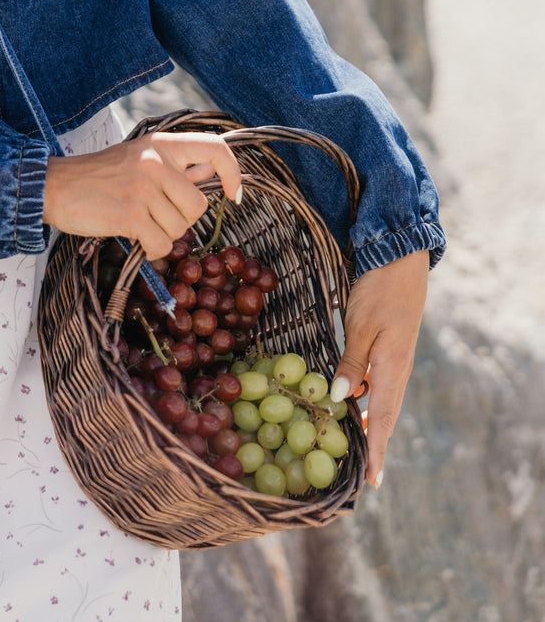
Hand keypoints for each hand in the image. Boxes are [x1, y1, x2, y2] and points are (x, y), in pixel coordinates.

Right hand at [42, 130, 242, 259]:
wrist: (56, 186)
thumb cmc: (101, 175)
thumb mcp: (141, 157)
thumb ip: (178, 165)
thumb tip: (214, 173)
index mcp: (161, 143)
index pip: (215, 148)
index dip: (232, 173)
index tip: (232, 195)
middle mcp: (155, 161)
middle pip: (198, 206)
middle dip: (182, 219)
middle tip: (155, 214)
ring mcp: (143, 188)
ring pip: (180, 229)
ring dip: (163, 235)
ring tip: (139, 222)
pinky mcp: (130, 215)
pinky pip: (161, 245)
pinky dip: (152, 250)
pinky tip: (135, 237)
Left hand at [331, 249, 429, 487]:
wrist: (401, 260)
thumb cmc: (380, 291)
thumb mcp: (362, 325)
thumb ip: (352, 362)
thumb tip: (341, 400)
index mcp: (392, 370)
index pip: (382, 421)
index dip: (376, 452)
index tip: (372, 483)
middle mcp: (396, 371)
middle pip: (384, 417)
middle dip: (373, 445)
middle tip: (360, 473)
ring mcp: (394, 360)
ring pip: (381, 401)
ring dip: (368, 423)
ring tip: (351, 445)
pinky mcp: (389, 348)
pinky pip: (378, 384)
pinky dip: (366, 399)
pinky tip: (350, 401)